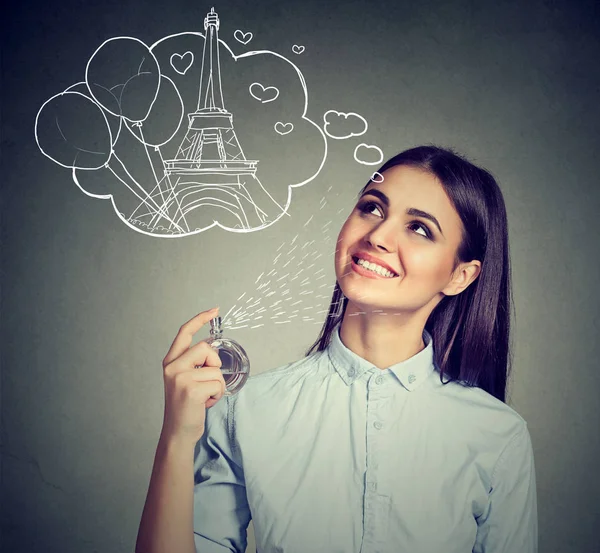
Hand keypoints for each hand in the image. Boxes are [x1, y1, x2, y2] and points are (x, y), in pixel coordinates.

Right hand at [160, 307, 224, 445]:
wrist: (178, 432)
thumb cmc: (186, 406)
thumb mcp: (185, 379)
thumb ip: (194, 363)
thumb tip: (212, 350)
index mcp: (171, 362)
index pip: (184, 332)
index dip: (199, 319)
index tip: (214, 310)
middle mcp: (172, 367)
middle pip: (205, 348)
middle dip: (214, 364)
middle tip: (208, 380)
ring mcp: (180, 378)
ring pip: (215, 369)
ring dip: (217, 385)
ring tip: (205, 396)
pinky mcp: (190, 390)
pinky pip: (218, 384)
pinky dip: (218, 395)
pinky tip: (206, 403)